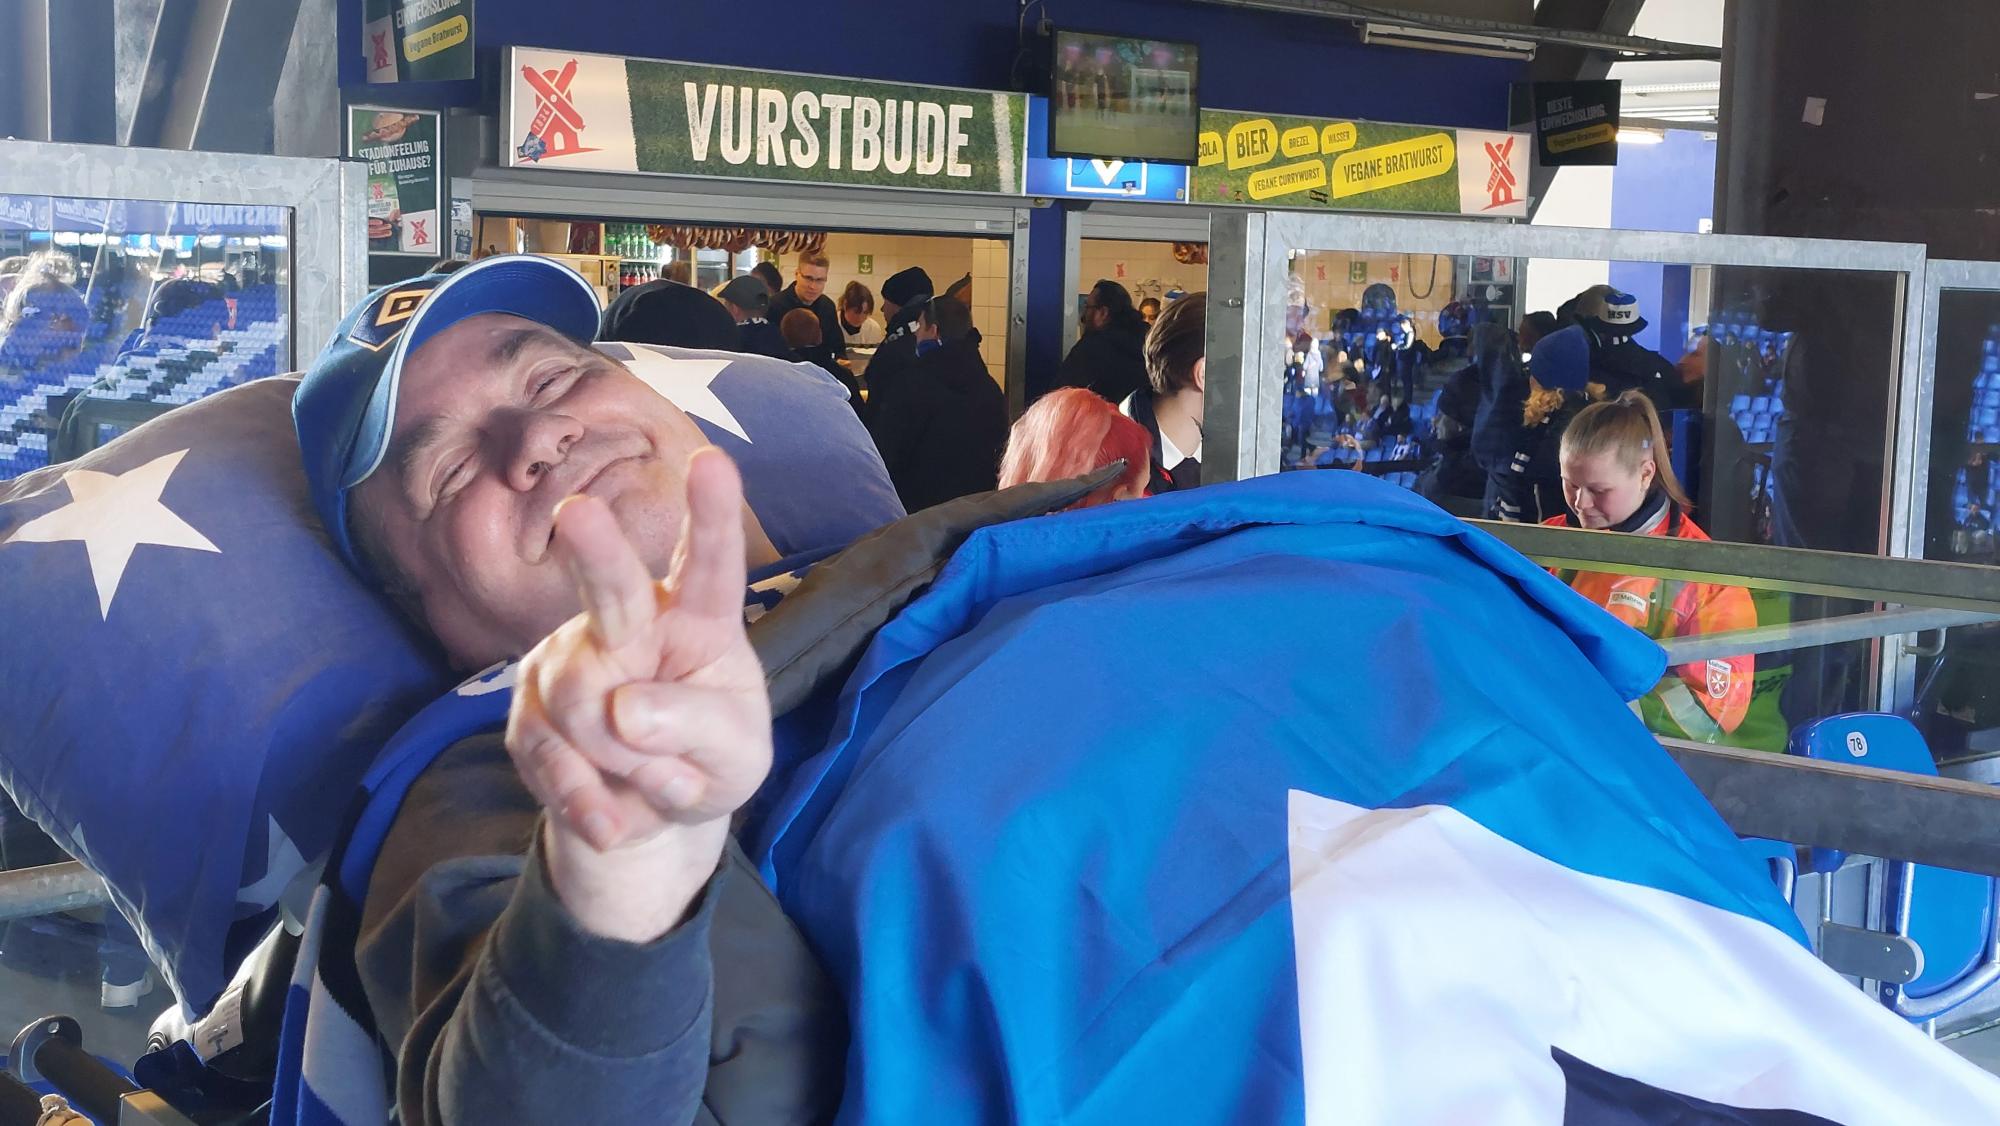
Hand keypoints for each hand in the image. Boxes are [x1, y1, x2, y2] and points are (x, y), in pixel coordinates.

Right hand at [506, 448, 771, 939]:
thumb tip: (625, 709)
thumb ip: (699, 728)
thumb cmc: (708, 762)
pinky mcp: (528, 710)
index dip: (711, 516)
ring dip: (627, 764)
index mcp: (699, 619)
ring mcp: (570, 660)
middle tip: (578, 512)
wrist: (649, 818)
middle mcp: (630, 623)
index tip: (712, 462)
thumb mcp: (737, 759)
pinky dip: (588, 799)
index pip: (709, 565)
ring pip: (582, 704)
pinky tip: (612, 815)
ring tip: (654, 779)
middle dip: (595, 549)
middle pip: (612, 585)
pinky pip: (548, 755)